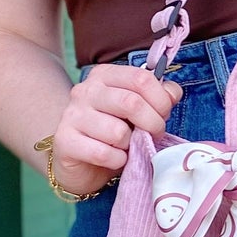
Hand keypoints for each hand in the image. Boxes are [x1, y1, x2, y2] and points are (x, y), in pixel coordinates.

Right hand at [45, 64, 183, 197]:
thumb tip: (172, 93)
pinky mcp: (64, 141)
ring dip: (131, 145)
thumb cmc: (115, 130)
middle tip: (154, 134)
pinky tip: (115, 158)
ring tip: (128, 146)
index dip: (161, 99)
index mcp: (104, 76)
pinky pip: (103, 153)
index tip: (164, 114)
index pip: (141, 78)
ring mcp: (72, 115)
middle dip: (152, 123)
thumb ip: (160, 97)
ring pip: (118, 132)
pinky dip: (117, 160)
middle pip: (131, 103)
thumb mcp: (140, 109)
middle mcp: (85, 90)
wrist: (81, 160)